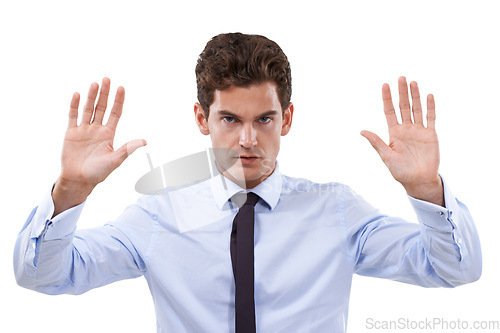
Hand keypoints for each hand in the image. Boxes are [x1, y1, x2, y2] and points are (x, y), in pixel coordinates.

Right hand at [52, 78, 146, 215]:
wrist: (79, 180)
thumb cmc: (98, 173)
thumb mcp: (115, 160)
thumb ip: (128, 149)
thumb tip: (144, 141)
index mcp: (109, 134)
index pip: (115, 113)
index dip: (118, 101)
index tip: (121, 88)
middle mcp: (97, 129)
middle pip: (102, 107)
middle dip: (105, 94)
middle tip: (107, 79)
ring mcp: (84, 129)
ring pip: (88, 109)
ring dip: (91, 96)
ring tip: (95, 83)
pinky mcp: (71, 133)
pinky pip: (73, 116)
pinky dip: (74, 105)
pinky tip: (76, 94)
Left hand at [361, 76, 443, 205]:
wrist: (418, 181)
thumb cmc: (400, 171)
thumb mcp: (386, 156)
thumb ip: (376, 142)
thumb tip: (362, 131)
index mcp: (394, 133)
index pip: (389, 111)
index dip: (387, 98)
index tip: (384, 85)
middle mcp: (406, 129)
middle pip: (403, 106)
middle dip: (401, 92)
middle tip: (400, 77)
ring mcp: (418, 130)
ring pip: (416, 109)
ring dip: (415, 96)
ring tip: (412, 82)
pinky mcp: (430, 134)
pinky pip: (431, 118)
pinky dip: (430, 107)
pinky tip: (428, 96)